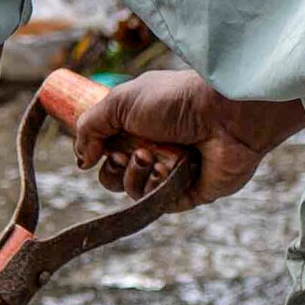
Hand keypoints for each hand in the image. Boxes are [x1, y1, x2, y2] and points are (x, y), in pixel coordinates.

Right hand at [68, 66, 281, 203]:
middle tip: (128, 152)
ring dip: (133, 174)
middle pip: (113, 175)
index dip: (97, 151)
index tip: (99, 147)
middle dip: (113, 166)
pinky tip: (166, 170)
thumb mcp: (121, 101)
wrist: (224, 114)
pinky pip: (155, 203)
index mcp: (139, 126)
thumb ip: (90, 127)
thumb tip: (81, 160)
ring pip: (131, 190)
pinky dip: (154, 187)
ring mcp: (170, 173)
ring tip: (150, 155)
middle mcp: (153, 150)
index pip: (105, 149)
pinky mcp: (186, 193)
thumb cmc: (175, 100)